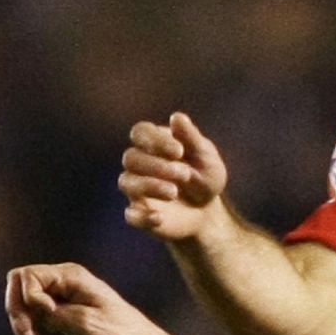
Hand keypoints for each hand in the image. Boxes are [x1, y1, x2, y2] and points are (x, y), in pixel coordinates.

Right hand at [4, 262, 164, 334]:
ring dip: (25, 325)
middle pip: (20, 287)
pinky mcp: (63, 307)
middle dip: (19, 314)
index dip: (26, 298)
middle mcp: (65, 279)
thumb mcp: (81, 323)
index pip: (26, 275)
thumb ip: (50, 311)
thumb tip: (26, 299)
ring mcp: (63, 292)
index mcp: (72, 275)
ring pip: (25, 302)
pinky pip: (36, 313)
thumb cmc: (117, 333)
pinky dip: (34, 329)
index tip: (46, 317)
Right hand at [120, 112, 228, 239]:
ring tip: (174, 192)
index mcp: (155, 144)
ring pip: (126, 182)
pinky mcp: (140, 214)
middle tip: (184, 174)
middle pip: (131, 157)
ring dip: (149, 185)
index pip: (141, 132)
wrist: (209, 212)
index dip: (155, 140)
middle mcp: (141, 165)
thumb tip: (177, 117)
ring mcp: (137, 190)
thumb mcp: (206, 157)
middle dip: (156, 165)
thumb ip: (191, 138)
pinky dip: (141, 216)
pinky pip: (130, 215)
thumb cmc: (206, 177)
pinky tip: (159, 217)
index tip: (180, 152)